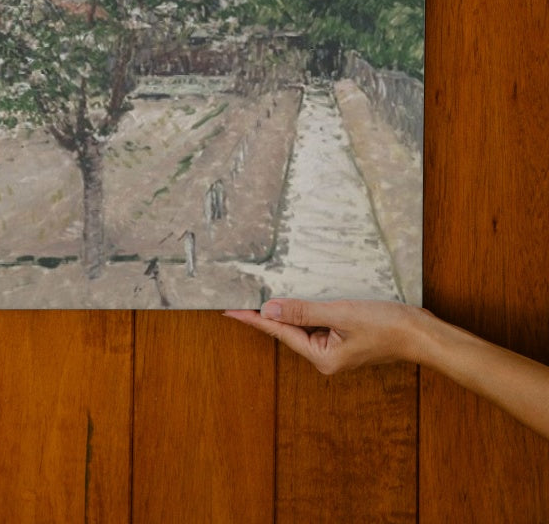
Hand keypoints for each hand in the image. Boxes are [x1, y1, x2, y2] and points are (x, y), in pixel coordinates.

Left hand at [224, 299, 428, 373]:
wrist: (421, 334)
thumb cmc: (386, 326)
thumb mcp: (341, 314)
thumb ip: (303, 311)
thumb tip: (269, 310)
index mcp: (322, 357)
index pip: (280, 332)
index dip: (254, 319)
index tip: (231, 311)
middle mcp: (326, 357)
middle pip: (289, 331)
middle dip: (268, 313)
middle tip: (242, 298)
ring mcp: (337, 349)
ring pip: (304, 326)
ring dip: (288, 310)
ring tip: (265, 294)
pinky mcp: (346, 338)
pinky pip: (319, 323)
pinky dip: (307, 310)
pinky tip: (300, 298)